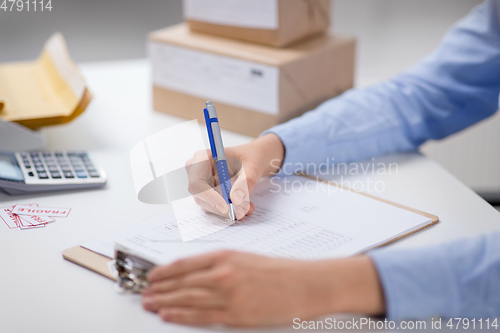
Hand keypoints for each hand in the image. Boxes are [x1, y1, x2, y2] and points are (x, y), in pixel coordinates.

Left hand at [142, 251, 384, 326]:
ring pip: (187, 298)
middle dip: (160, 288)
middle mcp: (224, 273)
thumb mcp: (248, 258)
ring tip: (149, 303)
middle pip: (182, 282)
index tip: (152, 275)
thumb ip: (222, 264)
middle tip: (144, 292)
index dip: (165, 271)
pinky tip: (168, 315)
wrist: (307, 284)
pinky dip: (181, 315)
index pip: (186, 263)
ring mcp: (229, 294)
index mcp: (227, 255)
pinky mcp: (237, 314)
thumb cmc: (281, 270)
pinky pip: (202, 315)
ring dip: (165, 301)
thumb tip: (196, 273)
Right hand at [185, 134, 284, 219]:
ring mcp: (201, 184)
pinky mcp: (208, 194)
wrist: (253, 160)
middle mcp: (197, 171)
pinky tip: (245, 205)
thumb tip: (235, 199)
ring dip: (228, 209)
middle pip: (201, 197)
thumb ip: (245, 182)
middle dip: (222, 206)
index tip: (226, 207)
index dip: (209, 197)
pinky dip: (230, 208)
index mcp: (202, 158)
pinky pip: (215, 207)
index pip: (197, 183)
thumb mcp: (252, 167)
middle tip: (243, 211)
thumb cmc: (250, 158)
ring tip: (247, 207)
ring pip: (208, 204)